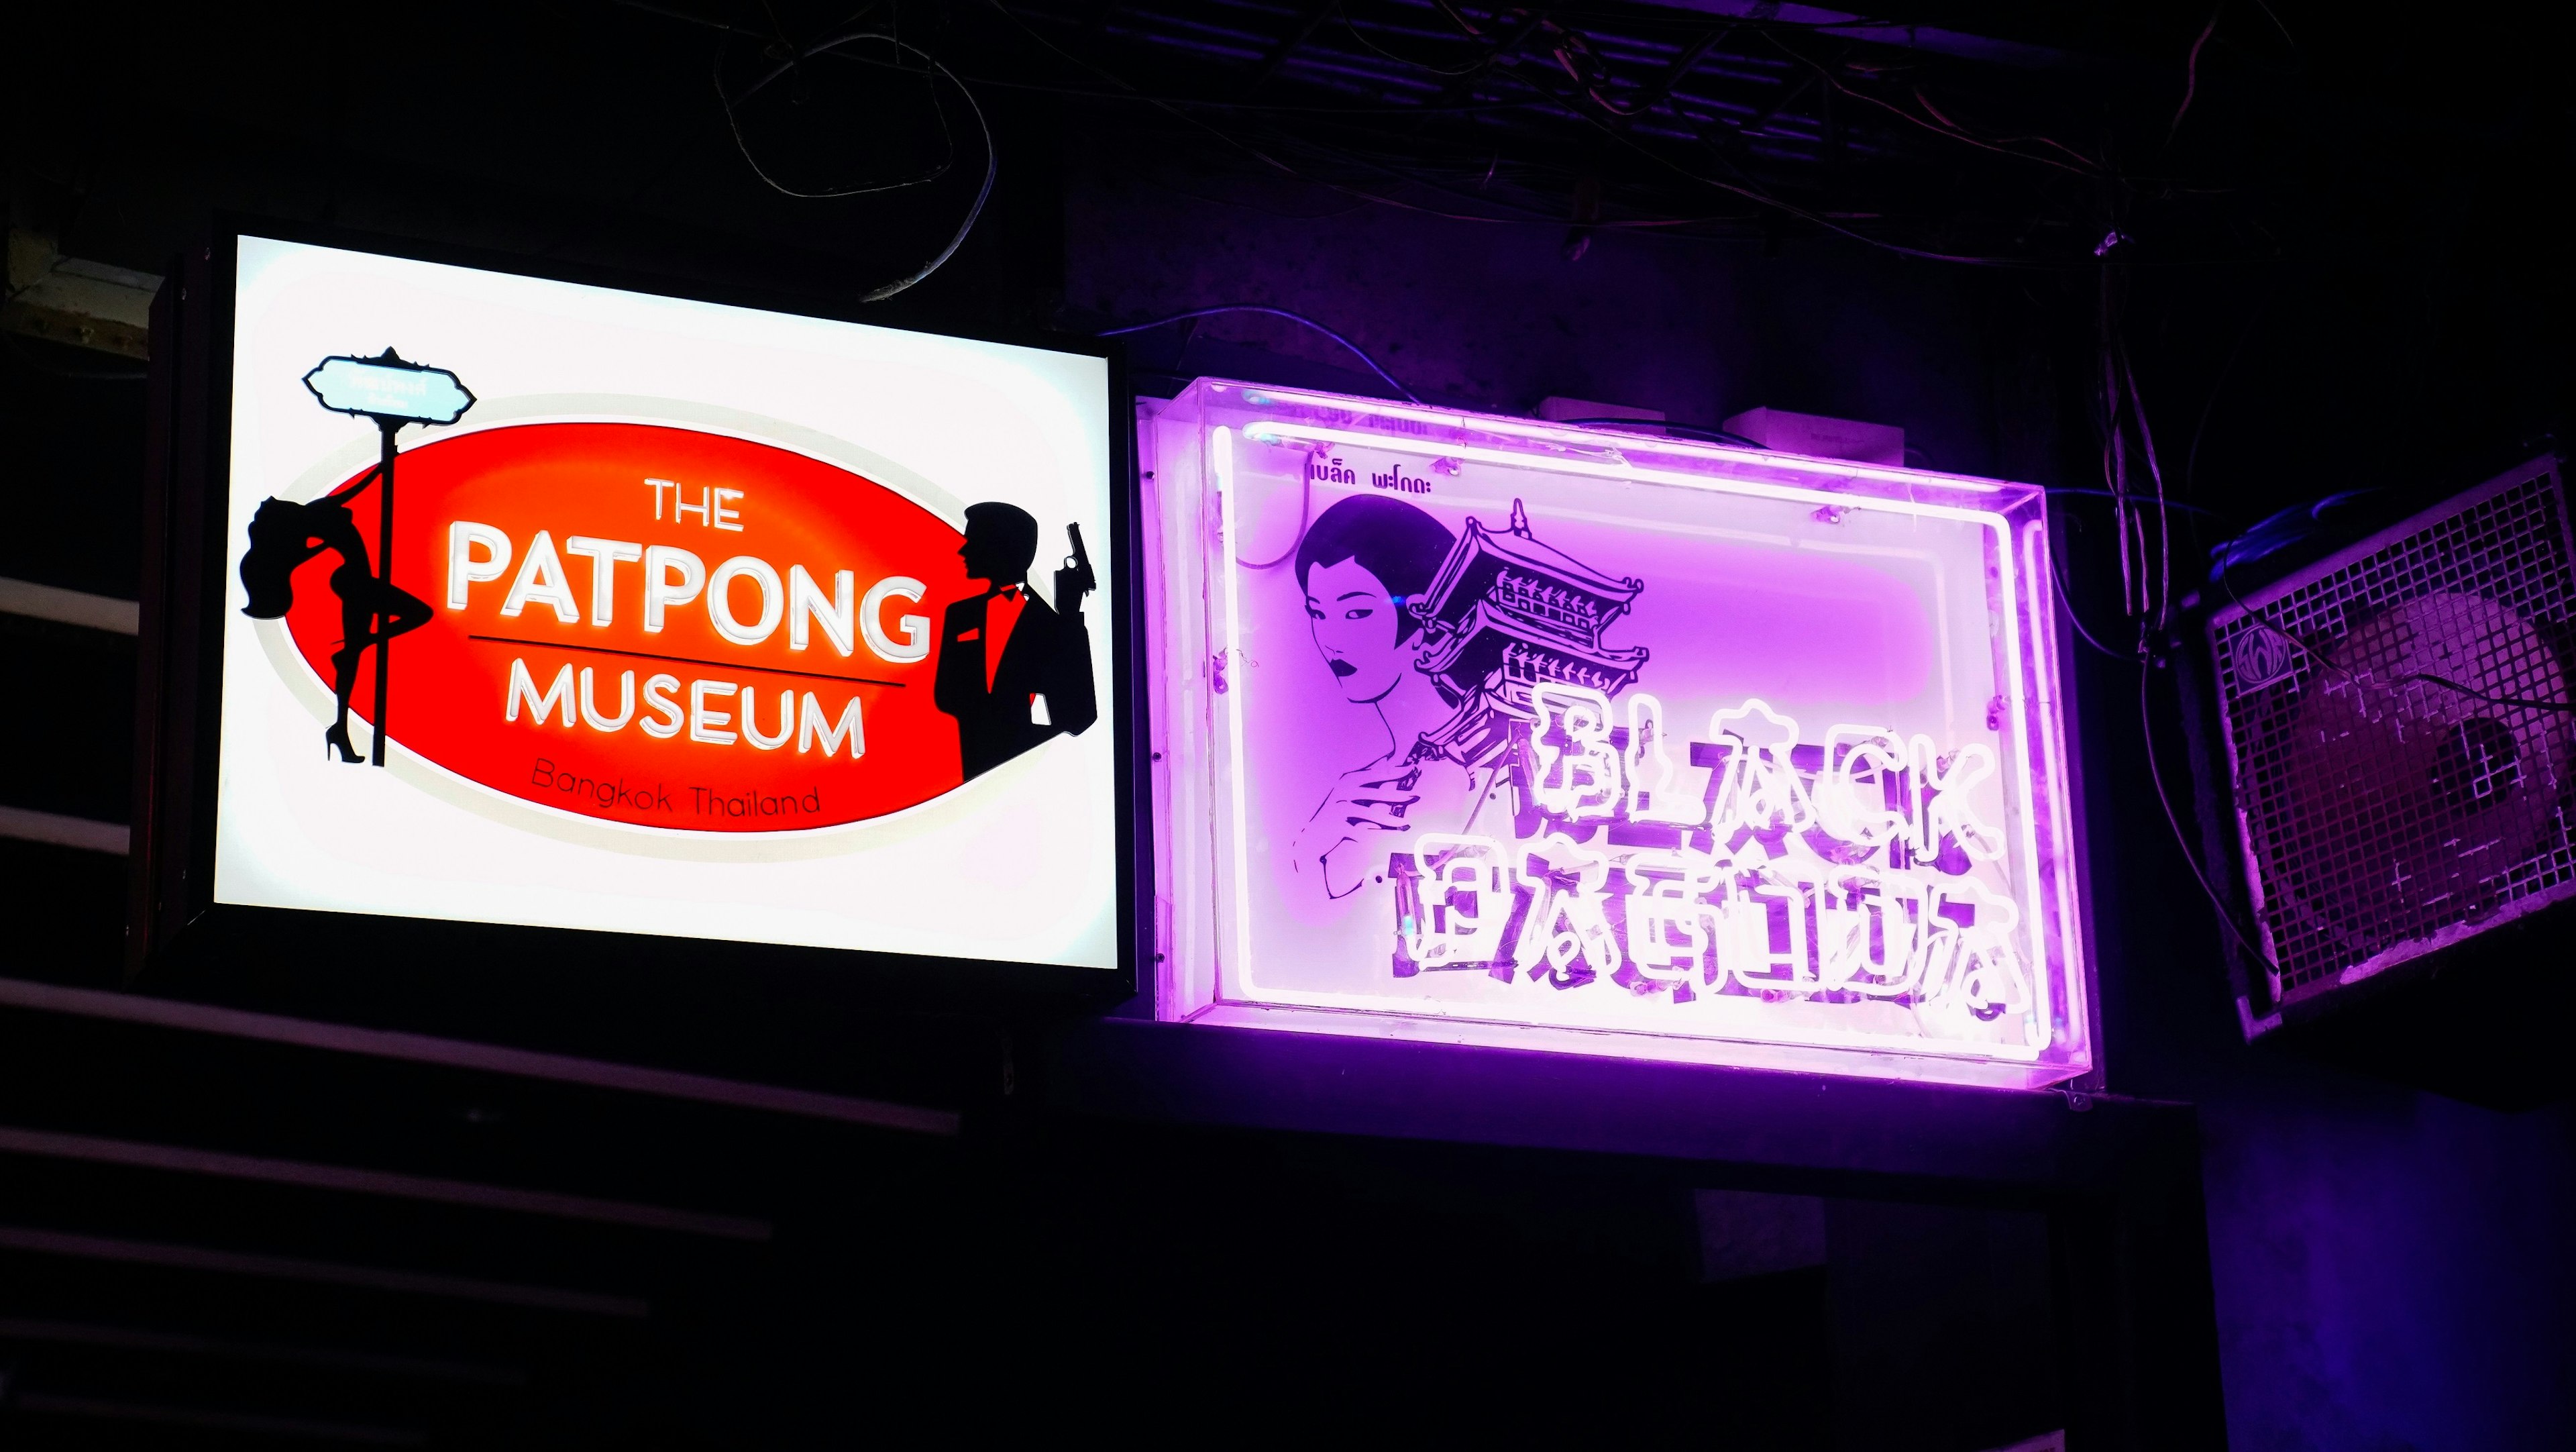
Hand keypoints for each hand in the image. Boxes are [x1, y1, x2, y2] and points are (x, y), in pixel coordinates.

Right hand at [1291, 764, 1420, 898]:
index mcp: (1347, 780)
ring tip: (1405, 823)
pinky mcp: (1338, 823)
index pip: (1375, 774)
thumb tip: (1387, 762)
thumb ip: (1368, 782)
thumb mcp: (1349, 793)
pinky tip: (1387, 836)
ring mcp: (1340, 807)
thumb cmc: (1335, 813)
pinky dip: (1375, 834)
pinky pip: (1362, 830)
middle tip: (1415, 796)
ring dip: (1390, 819)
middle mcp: (1344, 791)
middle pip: (1376, 793)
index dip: (1394, 771)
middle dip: (1396, 795)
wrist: (1313, 836)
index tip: (1411, 768)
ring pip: (1371, 813)